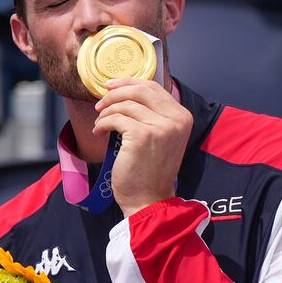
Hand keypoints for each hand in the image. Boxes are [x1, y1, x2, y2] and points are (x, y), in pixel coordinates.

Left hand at [93, 77, 192, 216]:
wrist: (149, 199)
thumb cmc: (151, 172)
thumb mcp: (162, 139)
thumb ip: (154, 116)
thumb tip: (128, 92)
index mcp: (182, 117)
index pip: (154, 87)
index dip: (130, 82)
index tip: (112, 86)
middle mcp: (175, 119)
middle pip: (140, 90)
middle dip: (116, 92)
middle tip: (101, 102)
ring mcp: (160, 127)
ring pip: (125, 105)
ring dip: (106, 112)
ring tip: (100, 123)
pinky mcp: (141, 136)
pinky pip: (115, 119)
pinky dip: (102, 124)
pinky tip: (99, 132)